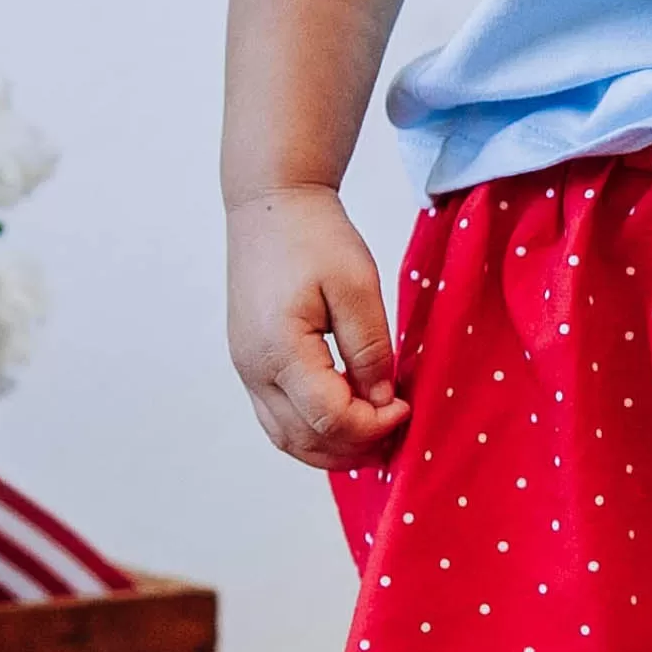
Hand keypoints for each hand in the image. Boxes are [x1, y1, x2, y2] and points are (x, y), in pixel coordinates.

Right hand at [226, 185, 408, 466]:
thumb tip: (382, 400)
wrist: (270, 204)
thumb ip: (370, 348)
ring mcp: (246, 370)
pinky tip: (347, 418)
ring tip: (376, 431)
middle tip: (396, 427)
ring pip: (286, 439)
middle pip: (304, 441)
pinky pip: (278, 419)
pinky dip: (313, 431)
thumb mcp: (358, 285)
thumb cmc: (314, 236)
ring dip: (332, 447)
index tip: (405, 406)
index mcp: (279, 349)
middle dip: (355, 446)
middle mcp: (254, 369)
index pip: (328, 418)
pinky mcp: (250, 364)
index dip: (373, 425)